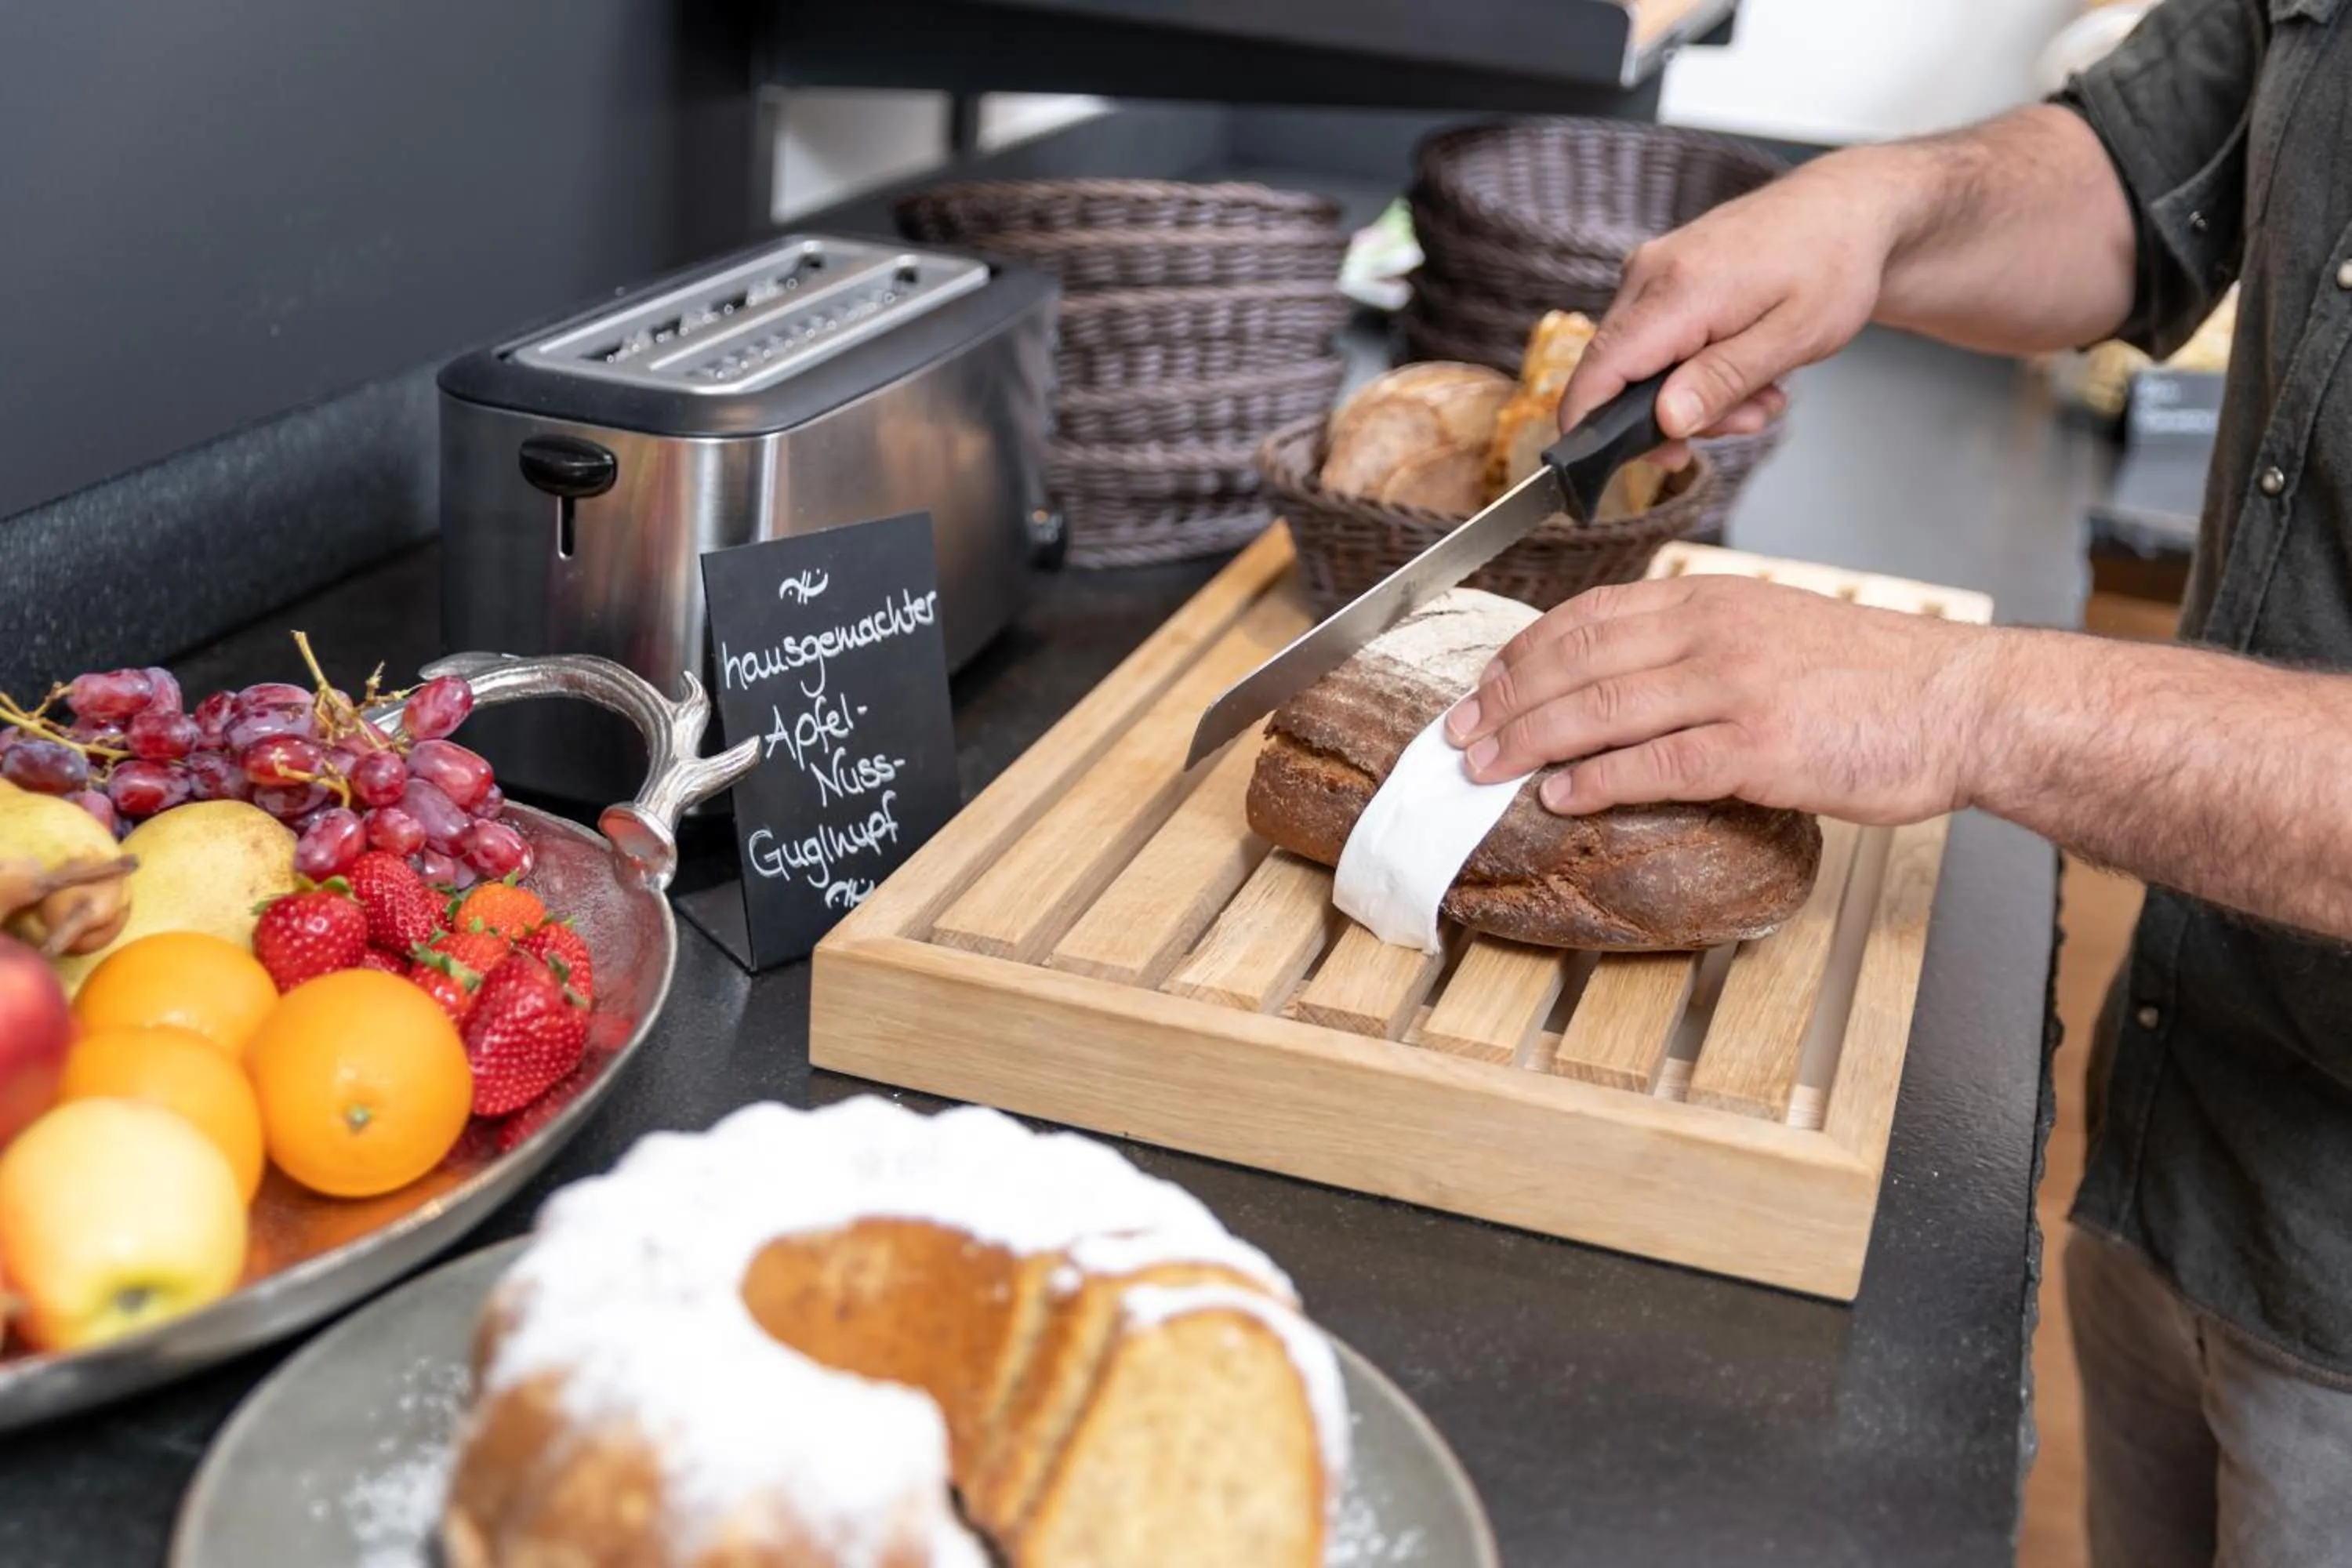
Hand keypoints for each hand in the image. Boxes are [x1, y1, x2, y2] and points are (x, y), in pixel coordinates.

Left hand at [1440, 575, 1998, 823]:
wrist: (1964, 703)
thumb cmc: (1877, 679)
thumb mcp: (1777, 631)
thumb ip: (1703, 646)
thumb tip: (1626, 680)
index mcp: (1714, 597)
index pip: (1590, 615)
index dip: (1523, 652)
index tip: (1483, 684)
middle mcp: (1714, 631)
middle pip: (1577, 659)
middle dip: (1504, 699)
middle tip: (1458, 732)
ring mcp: (1734, 686)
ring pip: (1600, 708)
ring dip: (1528, 741)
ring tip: (1483, 767)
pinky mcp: (1758, 745)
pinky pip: (1653, 763)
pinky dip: (1595, 780)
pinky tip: (1559, 795)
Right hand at [1557, 155, 1914, 466]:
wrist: (1850, 207)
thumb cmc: (1834, 263)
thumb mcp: (1793, 336)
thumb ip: (1722, 380)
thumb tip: (1665, 420)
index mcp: (1677, 289)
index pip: (1599, 371)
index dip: (1588, 429)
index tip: (1603, 469)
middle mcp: (1649, 274)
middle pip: (1618, 376)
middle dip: (1674, 417)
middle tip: (1746, 421)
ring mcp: (1651, 271)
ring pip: (1640, 364)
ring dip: (1696, 395)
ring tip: (1763, 392)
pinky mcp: (1662, 275)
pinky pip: (1657, 340)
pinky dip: (1695, 366)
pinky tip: (1745, 364)